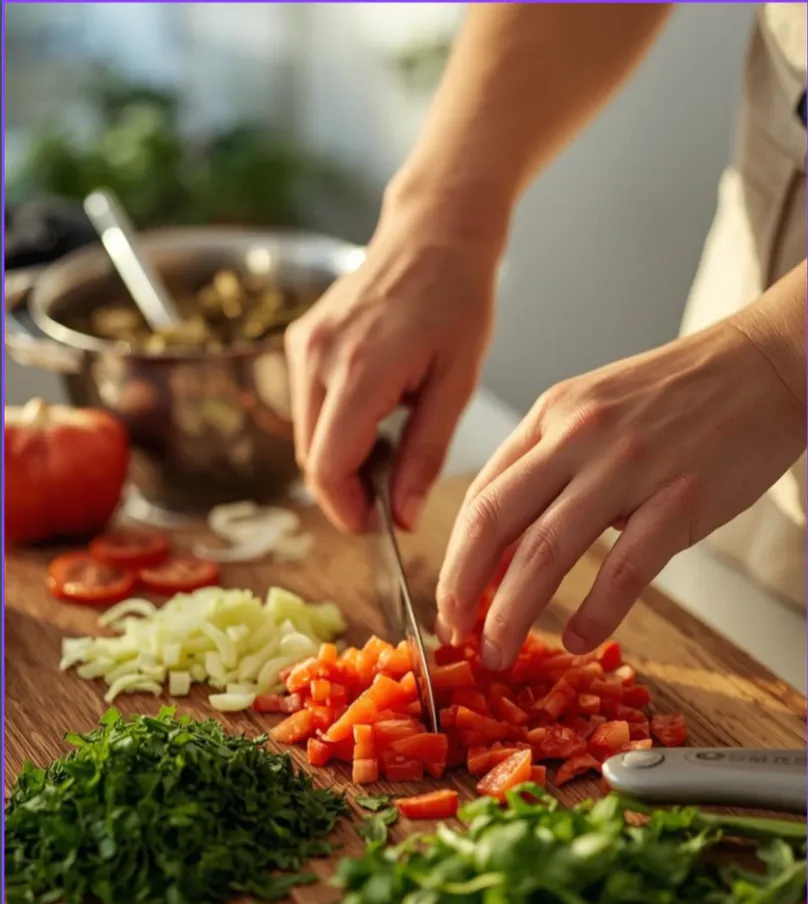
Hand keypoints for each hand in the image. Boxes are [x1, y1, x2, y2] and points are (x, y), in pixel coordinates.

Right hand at [286, 200, 499, 533]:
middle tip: (390, 496)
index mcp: (361, 370)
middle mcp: (318, 356)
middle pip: (311, 458)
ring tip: (388, 448)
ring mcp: (303, 345)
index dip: (347, 509)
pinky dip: (333, 427)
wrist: (434, 232)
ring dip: (339, 459)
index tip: (376, 526)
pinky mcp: (299, 339)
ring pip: (306, 436)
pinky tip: (373, 414)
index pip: (328, 467)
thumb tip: (405, 518)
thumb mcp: (457, 384)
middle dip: (345, 490)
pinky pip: (306, 406)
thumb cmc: (458, 300)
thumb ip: (426, 455)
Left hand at [436, 318, 805, 667]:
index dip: (455, 558)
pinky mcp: (679, 498)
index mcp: (551, 416)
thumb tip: (506, 537)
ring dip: (511, 613)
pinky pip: (621, 570)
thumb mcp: (592, 407)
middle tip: (455, 634)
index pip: (481, 495)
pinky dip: (593, 614)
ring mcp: (627, 467)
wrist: (766, 363)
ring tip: (498, 653)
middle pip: (492, 523)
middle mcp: (577, 437)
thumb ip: (546, 463)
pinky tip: (577, 639)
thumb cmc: (678, 393)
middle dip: (461, 589)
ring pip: (544, 552)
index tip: (451, 600)